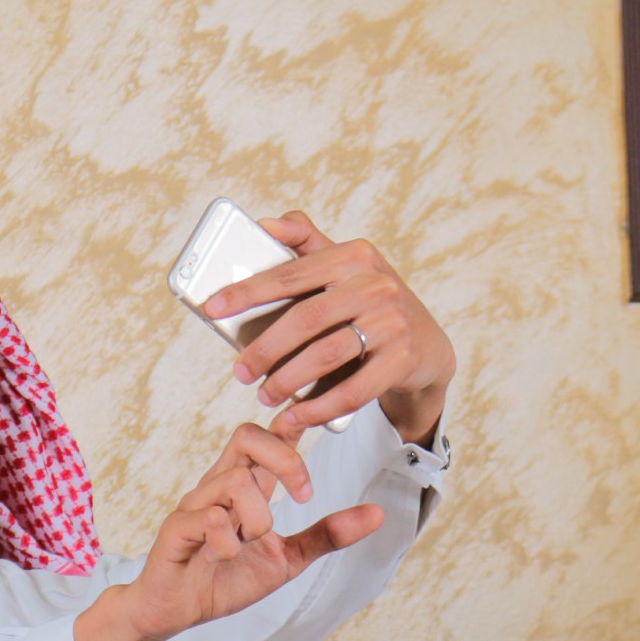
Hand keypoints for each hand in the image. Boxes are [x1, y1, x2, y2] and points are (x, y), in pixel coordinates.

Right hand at [73, 422, 382, 640]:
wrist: (177, 612)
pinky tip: (222, 559)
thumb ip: (326, 535)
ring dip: (257, 518)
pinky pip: (212, 520)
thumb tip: (377, 514)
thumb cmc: (225, 580)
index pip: (266, 437)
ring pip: (237, 482)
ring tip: (250, 545)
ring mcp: (195, 504)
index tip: (315, 427)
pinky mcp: (177, 527)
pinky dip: (228, 545)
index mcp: (244, 487)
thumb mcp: (287, 559)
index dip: (290, 422)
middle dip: (285, 460)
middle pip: (247, 435)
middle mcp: (218, 486)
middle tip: (303, 497)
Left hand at [201, 212, 454, 444]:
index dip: (248, 291)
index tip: (212, 308)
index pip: (291, 273)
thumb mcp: (345, 267)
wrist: (427, 347)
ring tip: (265, 395)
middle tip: (240, 372)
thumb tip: (263, 224)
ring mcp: (393, 322)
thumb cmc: (370, 304)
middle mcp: (375, 284)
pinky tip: (296, 416)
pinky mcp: (402, 360)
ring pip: (326, 356)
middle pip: (306, 319)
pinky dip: (318, 408)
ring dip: (287, 381)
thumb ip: (305, 242)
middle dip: (265, 349)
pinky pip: (351, 391)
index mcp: (354, 256)